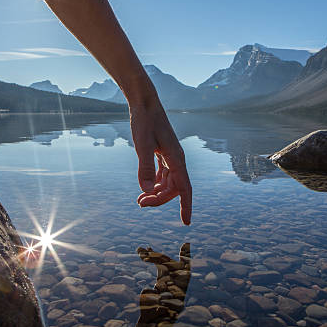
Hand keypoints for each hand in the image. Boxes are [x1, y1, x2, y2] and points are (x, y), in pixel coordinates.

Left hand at [130, 103, 191, 224]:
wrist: (145, 104)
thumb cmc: (144, 122)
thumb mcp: (142, 145)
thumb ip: (144, 169)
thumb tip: (146, 191)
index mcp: (176, 159)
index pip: (185, 189)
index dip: (186, 206)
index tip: (186, 223)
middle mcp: (177, 159)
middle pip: (174, 188)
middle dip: (159, 199)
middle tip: (140, 203)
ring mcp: (171, 156)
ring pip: (168, 183)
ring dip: (156, 193)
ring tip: (140, 200)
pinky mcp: (163, 153)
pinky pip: (164, 174)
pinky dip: (156, 183)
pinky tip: (146, 187)